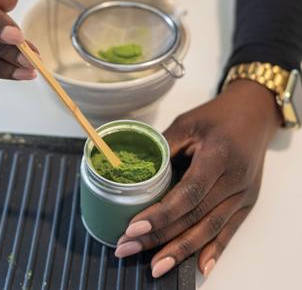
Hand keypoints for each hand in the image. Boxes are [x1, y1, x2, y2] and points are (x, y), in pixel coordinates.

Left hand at [115, 79, 281, 277]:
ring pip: (210, 230)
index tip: (134, 227)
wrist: (254, 115)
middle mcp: (234, 180)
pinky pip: (229, 231)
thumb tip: (133, 169)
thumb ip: (164, 146)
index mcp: (218, 156)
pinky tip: (198, 267)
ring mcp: (243, 194)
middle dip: (160, 237)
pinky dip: (213, 251)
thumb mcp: (187, 123)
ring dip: (180, 250)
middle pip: (195, 217)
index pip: (188, 193)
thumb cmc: (217, 116)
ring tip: (155, 266)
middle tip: (128, 248)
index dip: (161, 214)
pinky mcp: (246, 203)